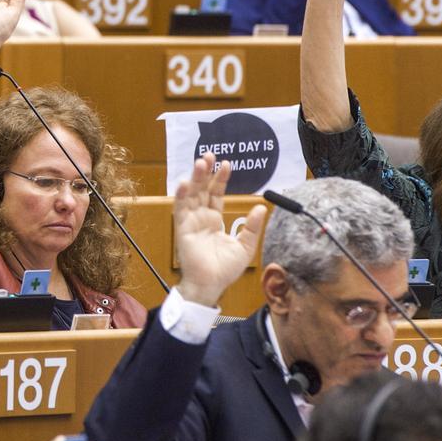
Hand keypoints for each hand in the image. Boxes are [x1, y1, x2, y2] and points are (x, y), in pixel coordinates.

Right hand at [172, 153, 262, 309]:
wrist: (211, 285)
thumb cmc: (225, 270)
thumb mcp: (245, 247)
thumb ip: (251, 227)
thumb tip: (260, 207)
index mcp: (214, 220)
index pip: (216, 194)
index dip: (220, 179)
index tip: (226, 164)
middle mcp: (201, 218)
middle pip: (202, 189)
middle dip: (205, 172)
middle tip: (209, 155)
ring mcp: (191, 222)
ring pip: (191, 194)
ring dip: (195, 178)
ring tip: (200, 162)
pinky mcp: (182, 229)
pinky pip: (180, 209)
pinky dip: (181, 196)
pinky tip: (185, 183)